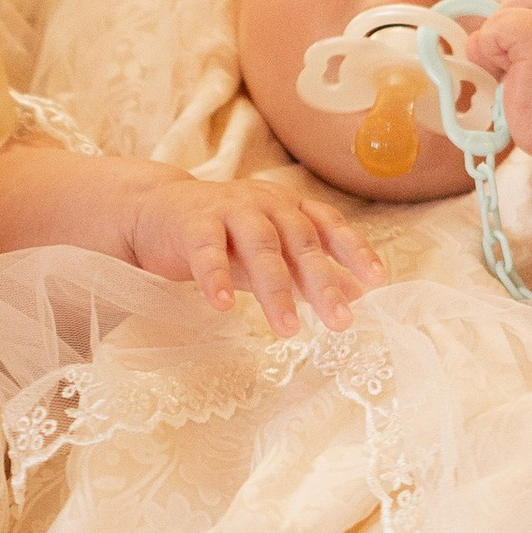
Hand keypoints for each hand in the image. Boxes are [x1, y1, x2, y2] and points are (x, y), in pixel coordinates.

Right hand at [120, 168, 382, 336]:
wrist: (155, 210)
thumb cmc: (221, 234)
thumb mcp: (270, 251)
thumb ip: (308, 270)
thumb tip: (359, 293)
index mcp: (287, 207)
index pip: (328, 224)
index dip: (354, 249)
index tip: (376, 279)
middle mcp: (264, 203)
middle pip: (299, 241)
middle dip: (322, 282)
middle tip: (339, 321)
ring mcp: (228, 210)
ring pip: (259, 247)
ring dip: (274, 289)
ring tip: (287, 329)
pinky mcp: (192, 223)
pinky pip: (207, 252)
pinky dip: (216, 278)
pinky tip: (222, 306)